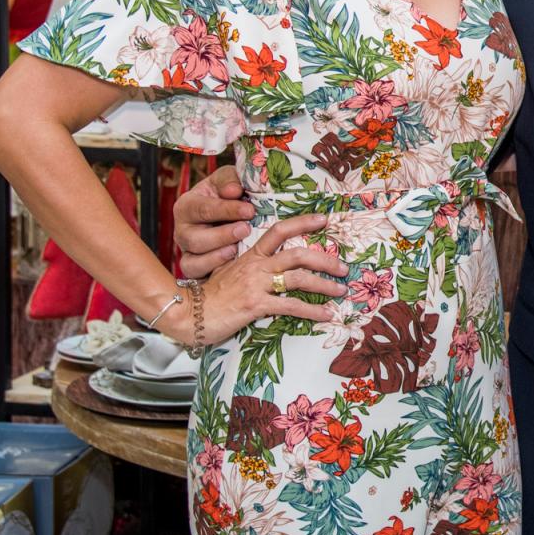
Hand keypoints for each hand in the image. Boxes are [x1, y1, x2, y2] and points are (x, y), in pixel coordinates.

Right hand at [157, 214, 349, 347]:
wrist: (190, 313)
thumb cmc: (212, 295)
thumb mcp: (230, 272)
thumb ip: (251, 266)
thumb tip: (274, 266)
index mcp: (251, 255)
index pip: (279, 230)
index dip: (302, 222)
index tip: (323, 219)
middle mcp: (256, 266)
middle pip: (297, 254)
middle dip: (325, 260)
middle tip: (343, 267)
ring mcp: (256, 284)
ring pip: (298, 279)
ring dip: (324, 285)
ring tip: (340, 291)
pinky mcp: (255, 305)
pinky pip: (290, 306)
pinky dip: (312, 311)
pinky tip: (326, 315)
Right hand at [176, 165, 256, 276]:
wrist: (228, 217)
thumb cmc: (226, 196)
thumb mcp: (228, 181)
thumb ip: (230, 180)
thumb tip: (233, 190)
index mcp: (187, 205)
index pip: (202, 209)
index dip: (226, 210)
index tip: (249, 210)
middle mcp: (182, 229)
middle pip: (195, 238)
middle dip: (222, 235)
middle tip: (246, 229)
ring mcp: (185, 251)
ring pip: (195, 259)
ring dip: (219, 254)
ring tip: (239, 247)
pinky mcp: (192, 268)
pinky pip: (197, 273)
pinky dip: (213, 268)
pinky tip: (231, 260)